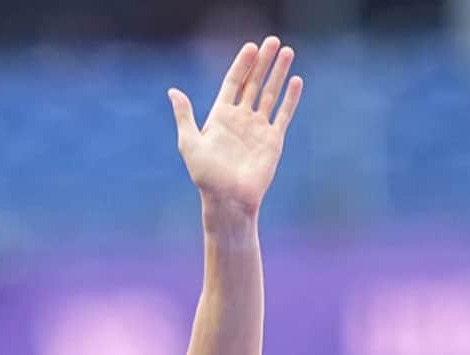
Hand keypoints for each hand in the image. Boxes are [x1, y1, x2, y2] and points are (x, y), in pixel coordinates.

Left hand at [168, 37, 302, 216]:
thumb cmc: (205, 175)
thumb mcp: (190, 143)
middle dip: (263, 62)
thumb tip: (173, 91)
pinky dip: (290, 98)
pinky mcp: (273, 139)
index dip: (242, 64)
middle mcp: (240, 119)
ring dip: (279, 73)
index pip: (233, 83)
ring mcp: (257, 128)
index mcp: (219, 117)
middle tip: (273, 41)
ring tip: (287, 52)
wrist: (228, 199)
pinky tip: (296, 80)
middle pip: (253, 83)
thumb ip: (184, 116)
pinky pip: (283, 114)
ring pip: (270, 94)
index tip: (251, 47)